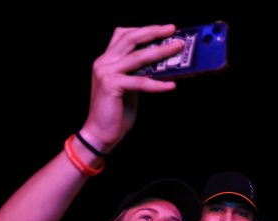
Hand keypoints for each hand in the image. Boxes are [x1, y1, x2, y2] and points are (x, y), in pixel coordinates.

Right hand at [79, 24, 183, 152]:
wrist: (100, 133)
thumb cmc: (116, 112)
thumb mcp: (128, 87)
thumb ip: (138, 73)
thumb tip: (161, 65)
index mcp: (106, 60)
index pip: (123, 35)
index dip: (144, 29)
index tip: (163, 29)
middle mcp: (103, 62)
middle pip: (131, 38)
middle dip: (154, 32)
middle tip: (172, 30)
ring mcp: (106, 72)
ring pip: (138, 57)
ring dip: (161, 51)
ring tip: (177, 49)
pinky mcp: (111, 86)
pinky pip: (140, 81)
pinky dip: (158, 84)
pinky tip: (171, 85)